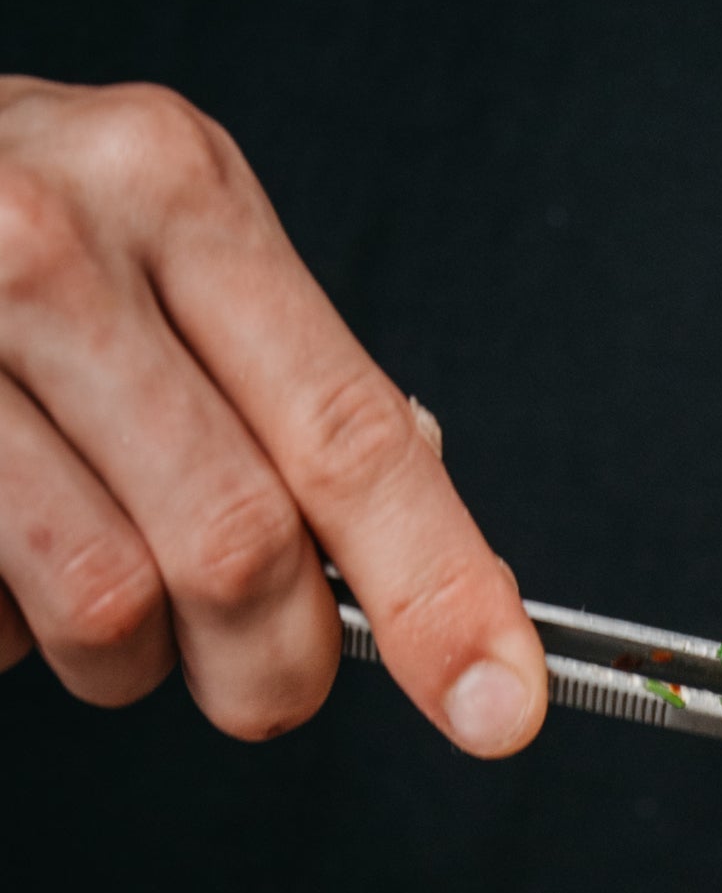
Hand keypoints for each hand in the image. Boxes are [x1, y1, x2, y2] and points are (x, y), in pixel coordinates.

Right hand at [0, 77, 543, 751]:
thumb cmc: (3, 234)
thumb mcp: (158, 245)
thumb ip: (291, 388)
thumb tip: (448, 563)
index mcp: (177, 187)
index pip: (349, 436)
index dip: (438, 591)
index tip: (501, 705)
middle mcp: (53, 238)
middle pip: (239, 548)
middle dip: (273, 668)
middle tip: (259, 682)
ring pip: (106, 607)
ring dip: (124, 662)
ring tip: (86, 585)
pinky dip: (9, 632)